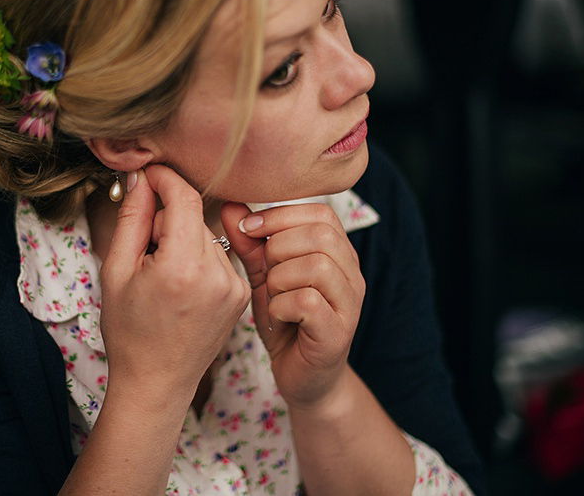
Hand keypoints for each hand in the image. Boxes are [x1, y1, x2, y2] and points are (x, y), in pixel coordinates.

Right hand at [99, 165, 250, 408]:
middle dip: (168, 216)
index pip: (184, 197)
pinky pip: (219, 256)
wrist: (156, 383)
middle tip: (144, 243)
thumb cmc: (129, 332)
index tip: (148, 175)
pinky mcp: (243, 294)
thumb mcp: (116, 271)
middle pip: (195, 214)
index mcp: (182, 267)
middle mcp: (217, 274)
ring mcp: (235, 286)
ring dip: (183, 238)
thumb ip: (132, 219)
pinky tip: (182, 285)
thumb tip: (140, 179)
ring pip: (207, 234)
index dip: (164, 179)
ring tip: (162, 272)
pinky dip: (198, 258)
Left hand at [221, 202, 364, 409]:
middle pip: (321, 234)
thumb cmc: (285, 321)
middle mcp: (352, 274)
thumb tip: (231, 205)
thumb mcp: (264, 277)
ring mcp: (350, 304)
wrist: (302, 378)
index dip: (280, 215)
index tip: (249, 231)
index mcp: (338, 253)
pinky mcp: (338, 333)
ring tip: (273, 297)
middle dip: (278, 247)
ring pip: (316, 265)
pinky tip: (277, 317)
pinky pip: (308, 301)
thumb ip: (251, 243)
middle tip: (265, 273)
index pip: (321, 213)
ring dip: (280, 279)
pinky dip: (281, 306)